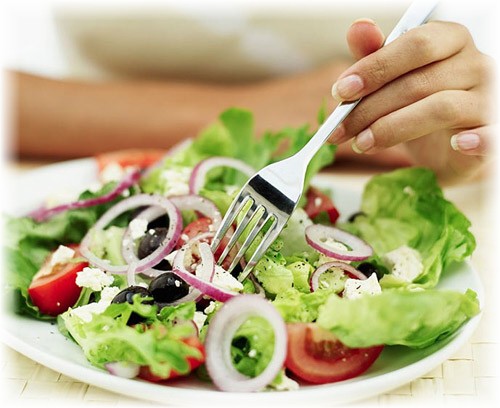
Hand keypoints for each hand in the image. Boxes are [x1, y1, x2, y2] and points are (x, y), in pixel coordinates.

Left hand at [329, 19, 494, 179]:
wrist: (453, 147)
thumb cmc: (422, 106)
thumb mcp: (396, 80)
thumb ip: (376, 57)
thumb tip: (358, 26)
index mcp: (450, 41)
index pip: (414, 44)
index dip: (375, 67)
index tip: (341, 92)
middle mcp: (475, 63)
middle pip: (419, 81)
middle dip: (371, 107)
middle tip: (340, 129)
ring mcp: (489, 98)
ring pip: (440, 108)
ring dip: (393, 129)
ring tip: (361, 145)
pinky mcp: (496, 131)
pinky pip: (489, 134)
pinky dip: (473, 140)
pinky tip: (454, 145)